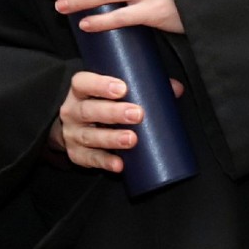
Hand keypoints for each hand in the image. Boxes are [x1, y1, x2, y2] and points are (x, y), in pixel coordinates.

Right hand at [49, 71, 185, 171]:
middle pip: (89, 110)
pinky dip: (105, 162)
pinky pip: (89, 159)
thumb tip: (176, 89)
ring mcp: (72, 134)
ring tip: (132, 140)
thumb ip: (145, 86)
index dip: (100, 85)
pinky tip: (119, 164)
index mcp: (80, 90)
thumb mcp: (116, 90)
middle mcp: (72, 111)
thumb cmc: (103, 101)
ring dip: (111, 139)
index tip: (123, 88)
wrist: (76, 125)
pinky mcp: (76, 154)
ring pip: (89, 136)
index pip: (83, 83)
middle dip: (113, 113)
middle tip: (137, 114)